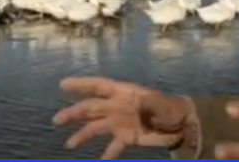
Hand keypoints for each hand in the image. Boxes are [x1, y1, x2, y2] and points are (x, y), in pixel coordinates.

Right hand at [52, 76, 193, 158]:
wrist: (181, 124)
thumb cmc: (170, 108)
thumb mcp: (160, 103)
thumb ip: (148, 104)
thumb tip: (138, 106)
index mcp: (123, 93)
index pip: (99, 86)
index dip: (81, 84)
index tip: (63, 85)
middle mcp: (117, 106)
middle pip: (91, 108)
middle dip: (74, 113)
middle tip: (57, 120)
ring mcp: (120, 122)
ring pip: (96, 128)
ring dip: (82, 135)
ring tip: (69, 144)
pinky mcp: (126, 138)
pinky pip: (112, 148)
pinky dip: (105, 155)